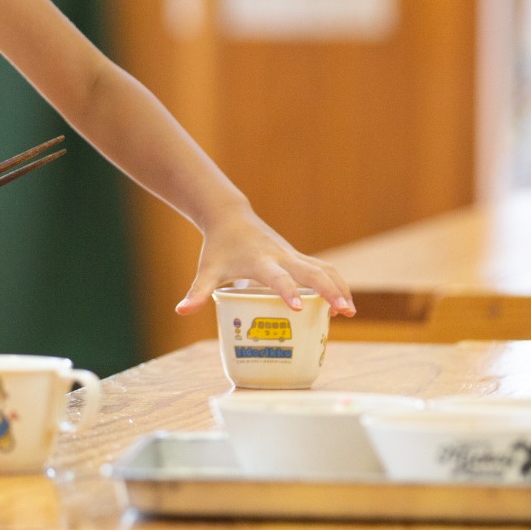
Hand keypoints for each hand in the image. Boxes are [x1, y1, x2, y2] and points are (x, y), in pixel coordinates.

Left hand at [176, 210, 354, 316]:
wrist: (230, 217)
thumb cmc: (219, 247)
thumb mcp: (207, 270)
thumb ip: (197, 293)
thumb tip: (181, 312)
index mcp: (260, 261)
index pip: (277, 278)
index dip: (287, 292)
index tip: (299, 309)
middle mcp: (282, 256)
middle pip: (312, 272)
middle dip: (329, 291)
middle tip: (344, 312)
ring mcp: (293, 255)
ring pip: (324, 269)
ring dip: (339, 287)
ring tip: (349, 311)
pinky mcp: (298, 257)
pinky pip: (323, 269)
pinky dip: (335, 283)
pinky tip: (340, 302)